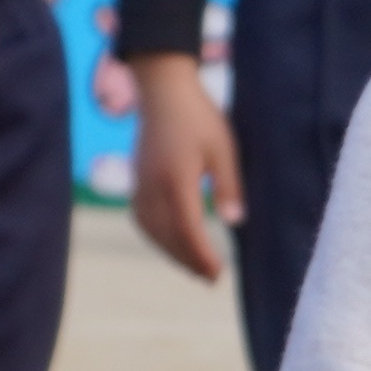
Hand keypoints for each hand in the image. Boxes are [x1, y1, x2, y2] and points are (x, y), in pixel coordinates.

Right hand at [125, 52, 239, 283]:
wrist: (163, 90)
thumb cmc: (199, 117)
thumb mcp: (223, 148)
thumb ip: (228, 186)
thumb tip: (234, 222)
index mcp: (176, 178)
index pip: (187, 228)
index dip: (201, 255)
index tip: (218, 273)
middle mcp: (152, 186)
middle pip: (168, 236)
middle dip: (188, 261)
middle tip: (211, 279)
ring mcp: (140, 184)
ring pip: (152, 230)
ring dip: (172, 253)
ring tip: (195, 268)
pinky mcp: (136, 180)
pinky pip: (142, 218)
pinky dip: (157, 236)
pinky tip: (172, 243)